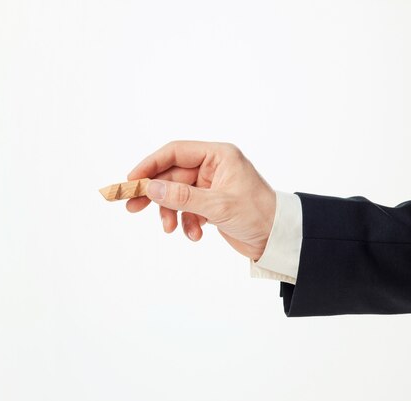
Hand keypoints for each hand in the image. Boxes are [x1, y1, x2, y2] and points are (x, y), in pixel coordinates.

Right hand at [126, 141, 275, 260]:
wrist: (278, 238)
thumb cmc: (258, 214)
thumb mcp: (218, 205)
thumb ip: (182, 196)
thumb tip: (150, 188)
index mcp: (218, 155)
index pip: (174, 152)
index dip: (150, 165)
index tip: (131, 181)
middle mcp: (213, 166)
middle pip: (172, 174)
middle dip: (156, 194)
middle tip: (132, 207)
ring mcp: (211, 185)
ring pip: (177, 194)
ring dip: (172, 213)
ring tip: (172, 229)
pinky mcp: (211, 203)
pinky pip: (188, 208)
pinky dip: (187, 222)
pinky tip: (195, 234)